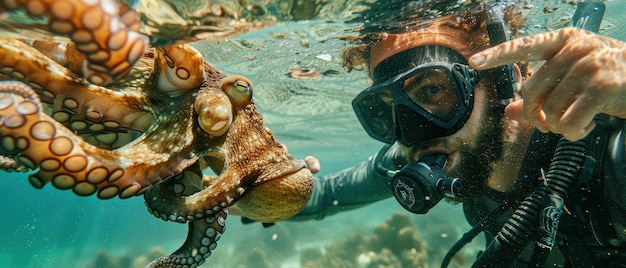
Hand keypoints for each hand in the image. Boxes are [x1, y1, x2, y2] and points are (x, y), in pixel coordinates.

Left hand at [469, 27, 625, 140]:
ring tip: (574, 123)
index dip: (498, 55)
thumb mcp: (572, 76)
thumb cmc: (605, 76)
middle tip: (546, 125)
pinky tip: (585, 127)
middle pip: (531, 92)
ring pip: (550, 110)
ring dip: (558, 127)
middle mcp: (574, 49)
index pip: (524, 46)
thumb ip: (541, 91)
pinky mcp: (603, 88)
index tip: (474, 62)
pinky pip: (569, 122)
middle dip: (534, 116)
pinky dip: (573, 133)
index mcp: (562, 40)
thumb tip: (509, 112)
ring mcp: (589, 67)